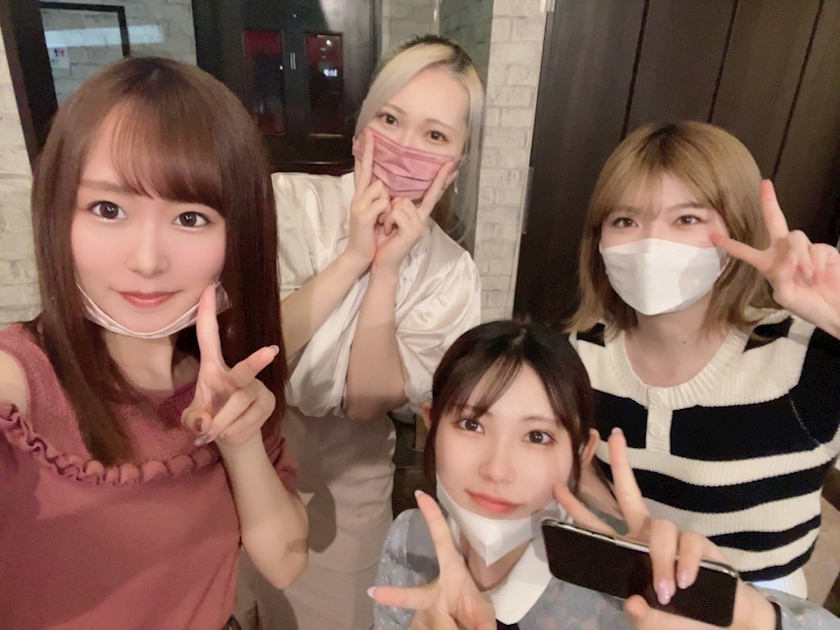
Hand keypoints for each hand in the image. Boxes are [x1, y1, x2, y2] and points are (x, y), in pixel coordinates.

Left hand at [182, 285, 279, 451]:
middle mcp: (236, 373)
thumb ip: (193, 420)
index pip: (209, 336)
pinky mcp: (268, 402)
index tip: (208, 288)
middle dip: (255, 362)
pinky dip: (235, 431)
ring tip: (214, 434)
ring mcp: (257, 387)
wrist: (233, 436)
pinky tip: (230, 433)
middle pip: (244, 370)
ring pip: (240, 405)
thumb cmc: (209, 417)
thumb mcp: (193, 420)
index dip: (207, 313)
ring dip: (223, 424)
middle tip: (271, 352)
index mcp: (212, 367)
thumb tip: (205, 423)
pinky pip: (250, 419)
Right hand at [345, 128, 391, 270]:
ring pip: (381, 188)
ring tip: (382, 222)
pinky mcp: (362, 214)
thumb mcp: (378, 215)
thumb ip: (381, 200)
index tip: (368, 135)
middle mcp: (358, 197)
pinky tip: (381, 225)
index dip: (366, 153)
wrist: (361, 254)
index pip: (364, 169)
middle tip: (373, 152)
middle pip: (373, 176)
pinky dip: (386, 214)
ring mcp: (358, 204)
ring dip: (388, 206)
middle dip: (376, 172)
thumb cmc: (372, 236)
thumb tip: (388, 189)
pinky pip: (382, 203)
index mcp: (362, 196)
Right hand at [369, 490, 495, 629]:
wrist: (473, 629)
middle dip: (397, 597)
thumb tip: (449, 628)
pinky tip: (451, 626)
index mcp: (452, 572)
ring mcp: (427, 608)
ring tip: (456, 625)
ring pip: (430, 627)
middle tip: (373, 593)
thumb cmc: (476, 611)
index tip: (420, 494)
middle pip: (414, 597)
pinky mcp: (422, 623)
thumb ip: (475, 625)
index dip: (433, 517)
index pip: (442, 539)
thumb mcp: (482, 617)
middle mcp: (435, 587)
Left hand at [372, 160, 455, 274]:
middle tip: (387, 224)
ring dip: (388, 214)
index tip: (451, 165)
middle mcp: (422, 220)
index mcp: (418, 215)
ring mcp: (420, 226)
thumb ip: (397, 204)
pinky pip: (398, 213)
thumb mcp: (390, 217)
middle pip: (407, 198)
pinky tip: (388, 230)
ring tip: (387, 228)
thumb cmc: (383, 239)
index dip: (441, 179)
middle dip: (391, 207)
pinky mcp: (414, 231)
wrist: (381, 260)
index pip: (432, 194)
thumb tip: (398, 196)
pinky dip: (388, 220)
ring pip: (401, 203)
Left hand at [555, 429, 775, 629]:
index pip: (599, 525)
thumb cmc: (682, 619)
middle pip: (630, 495)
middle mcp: (647, 538)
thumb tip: (632, 604)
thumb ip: (641, 617)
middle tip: (613, 437)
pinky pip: (690, 543)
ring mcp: (674, 539)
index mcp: (628, 551)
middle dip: (621, 465)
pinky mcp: (701, 545)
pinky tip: (686, 582)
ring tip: (668, 592)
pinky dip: (687, 563)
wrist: (724, 624)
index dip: (578, 508)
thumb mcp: (654, 623)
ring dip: (661, 560)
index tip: (557, 487)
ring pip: (661, 528)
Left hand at [711, 180, 839, 336]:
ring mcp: (803, 249)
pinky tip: (817, 277)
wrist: (834, 307)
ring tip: (807, 277)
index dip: (731, 245)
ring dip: (799, 259)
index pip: (746, 252)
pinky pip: (814, 249)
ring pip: (794, 239)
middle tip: (764, 185)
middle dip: (769, 202)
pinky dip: (813, 263)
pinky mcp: (822, 250)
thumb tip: (788, 256)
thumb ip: (780, 277)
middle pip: (774, 221)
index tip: (713, 237)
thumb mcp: (786, 297)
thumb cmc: (807, 306)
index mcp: (768, 264)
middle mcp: (783, 252)